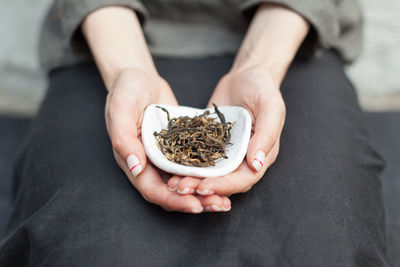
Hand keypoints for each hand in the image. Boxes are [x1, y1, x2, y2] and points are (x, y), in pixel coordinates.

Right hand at [106, 68, 230, 212]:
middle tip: (220, 205)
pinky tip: (226, 175)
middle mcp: (149, 164)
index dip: (174, 200)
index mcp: (133, 160)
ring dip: (205, 192)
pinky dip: (208, 173)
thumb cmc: (126, 90)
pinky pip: (194, 165)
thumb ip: (124, 138)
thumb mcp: (121, 109)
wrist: (140, 77)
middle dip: (195, 201)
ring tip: (226, 199)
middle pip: (172, 191)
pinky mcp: (179, 147)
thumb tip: (136, 167)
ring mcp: (165, 156)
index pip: (153, 190)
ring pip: (185, 182)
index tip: (195, 205)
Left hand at [168, 65, 285, 195]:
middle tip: (180, 189)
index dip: (223, 186)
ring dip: (191, 180)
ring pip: (209, 173)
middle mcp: (242, 158)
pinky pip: (198, 156)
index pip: (243, 179)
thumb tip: (256, 164)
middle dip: (202, 187)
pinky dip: (185, 164)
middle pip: (223, 181)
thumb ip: (266, 135)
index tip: (203, 188)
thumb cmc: (262, 88)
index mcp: (261, 155)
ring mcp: (225, 152)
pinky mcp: (209, 143)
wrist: (245, 74)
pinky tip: (169, 166)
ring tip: (172, 184)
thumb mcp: (270, 106)